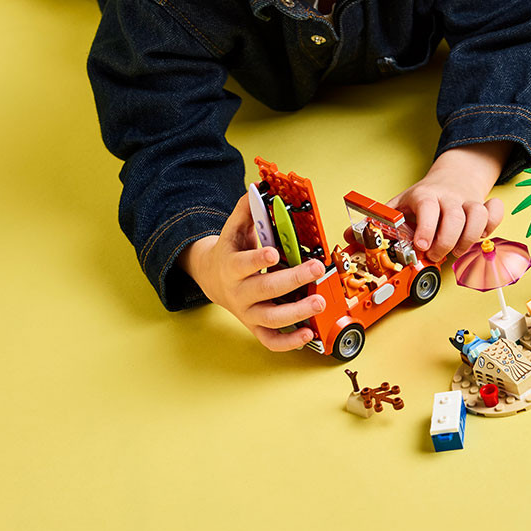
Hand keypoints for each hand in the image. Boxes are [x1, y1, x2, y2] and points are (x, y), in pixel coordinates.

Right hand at [179, 195, 326, 351]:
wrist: (211, 279)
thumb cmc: (231, 251)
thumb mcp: (235, 229)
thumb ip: (247, 209)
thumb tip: (259, 188)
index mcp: (232, 266)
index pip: (243, 264)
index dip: (258, 260)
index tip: (275, 253)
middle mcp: (239, 292)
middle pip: (264, 290)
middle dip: (292, 280)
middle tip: (316, 269)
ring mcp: (247, 313)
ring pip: (271, 319)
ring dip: (296, 313)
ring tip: (318, 302)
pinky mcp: (255, 327)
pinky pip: (271, 340)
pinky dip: (289, 342)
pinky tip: (309, 335)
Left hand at [387, 143, 509, 262]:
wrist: (451, 177)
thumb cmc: (423, 199)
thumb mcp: (399, 204)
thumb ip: (381, 221)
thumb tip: (353, 236)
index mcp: (425, 195)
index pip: (428, 207)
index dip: (426, 228)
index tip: (422, 247)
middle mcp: (448, 197)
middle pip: (454, 216)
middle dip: (446, 243)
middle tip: (436, 255)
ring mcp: (468, 201)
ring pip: (478, 215)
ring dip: (469, 238)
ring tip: (457, 250)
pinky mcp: (484, 206)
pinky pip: (495, 212)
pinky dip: (492, 225)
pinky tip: (479, 235)